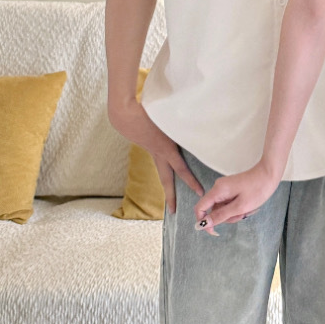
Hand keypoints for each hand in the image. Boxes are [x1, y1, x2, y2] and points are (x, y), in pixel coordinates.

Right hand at [108, 99, 202, 213]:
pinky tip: (165, 160)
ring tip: (171, 193)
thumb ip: (182, 124)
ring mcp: (151, 151)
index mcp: (166, 149)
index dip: (191, 182)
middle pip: (166, 180)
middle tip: (174, 211)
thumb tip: (194, 123)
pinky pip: (158, 158)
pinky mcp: (147, 145)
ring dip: (166, 181)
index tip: (200, 192)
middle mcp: (158, 154)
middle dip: (170, 196)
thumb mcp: (169, 119)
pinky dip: (163, 162)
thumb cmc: (147, 112)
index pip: (181, 170)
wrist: (124, 113)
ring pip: (161, 170)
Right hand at [193, 159, 280, 233]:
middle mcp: (218, 188)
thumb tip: (201, 225)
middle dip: (226, 217)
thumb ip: (220, 216)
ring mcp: (225, 188)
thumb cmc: (257, 189)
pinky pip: (229, 204)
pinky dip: (237, 208)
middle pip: (213, 210)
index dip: (203, 222)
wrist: (270, 174)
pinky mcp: (231, 189)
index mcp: (218, 190)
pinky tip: (248, 206)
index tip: (215, 231)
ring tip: (247, 209)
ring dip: (234, 213)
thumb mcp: (239, 207)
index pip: (200, 208)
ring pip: (222, 208)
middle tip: (242, 214)